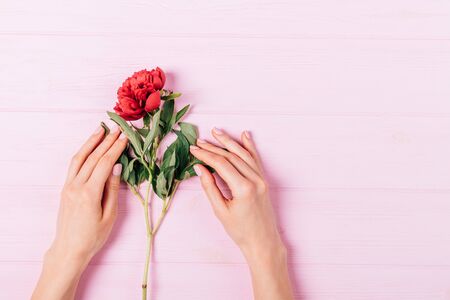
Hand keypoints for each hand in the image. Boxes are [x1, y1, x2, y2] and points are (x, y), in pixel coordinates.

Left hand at [32, 124, 127, 299]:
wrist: (69, 249)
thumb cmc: (93, 236)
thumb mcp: (109, 215)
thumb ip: (112, 189)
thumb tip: (116, 167)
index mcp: (89, 193)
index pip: (104, 163)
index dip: (115, 149)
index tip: (125, 138)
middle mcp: (76, 186)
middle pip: (93, 157)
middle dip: (106, 141)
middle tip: (117, 129)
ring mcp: (68, 186)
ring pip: (80, 158)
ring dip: (91, 142)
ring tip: (101, 129)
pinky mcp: (65, 188)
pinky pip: (73, 165)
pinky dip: (82, 153)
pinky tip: (89, 146)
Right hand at [190, 128, 293, 299]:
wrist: (262, 241)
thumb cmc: (240, 230)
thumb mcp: (220, 210)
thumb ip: (210, 187)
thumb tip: (199, 168)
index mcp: (243, 188)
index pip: (221, 164)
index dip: (205, 155)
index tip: (193, 149)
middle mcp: (255, 180)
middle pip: (231, 156)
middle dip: (214, 147)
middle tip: (199, 141)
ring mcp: (262, 179)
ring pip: (244, 154)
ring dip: (229, 142)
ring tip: (216, 132)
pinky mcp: (264, 181)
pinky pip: (256, 159)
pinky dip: (249, 147)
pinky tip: (245, 135)